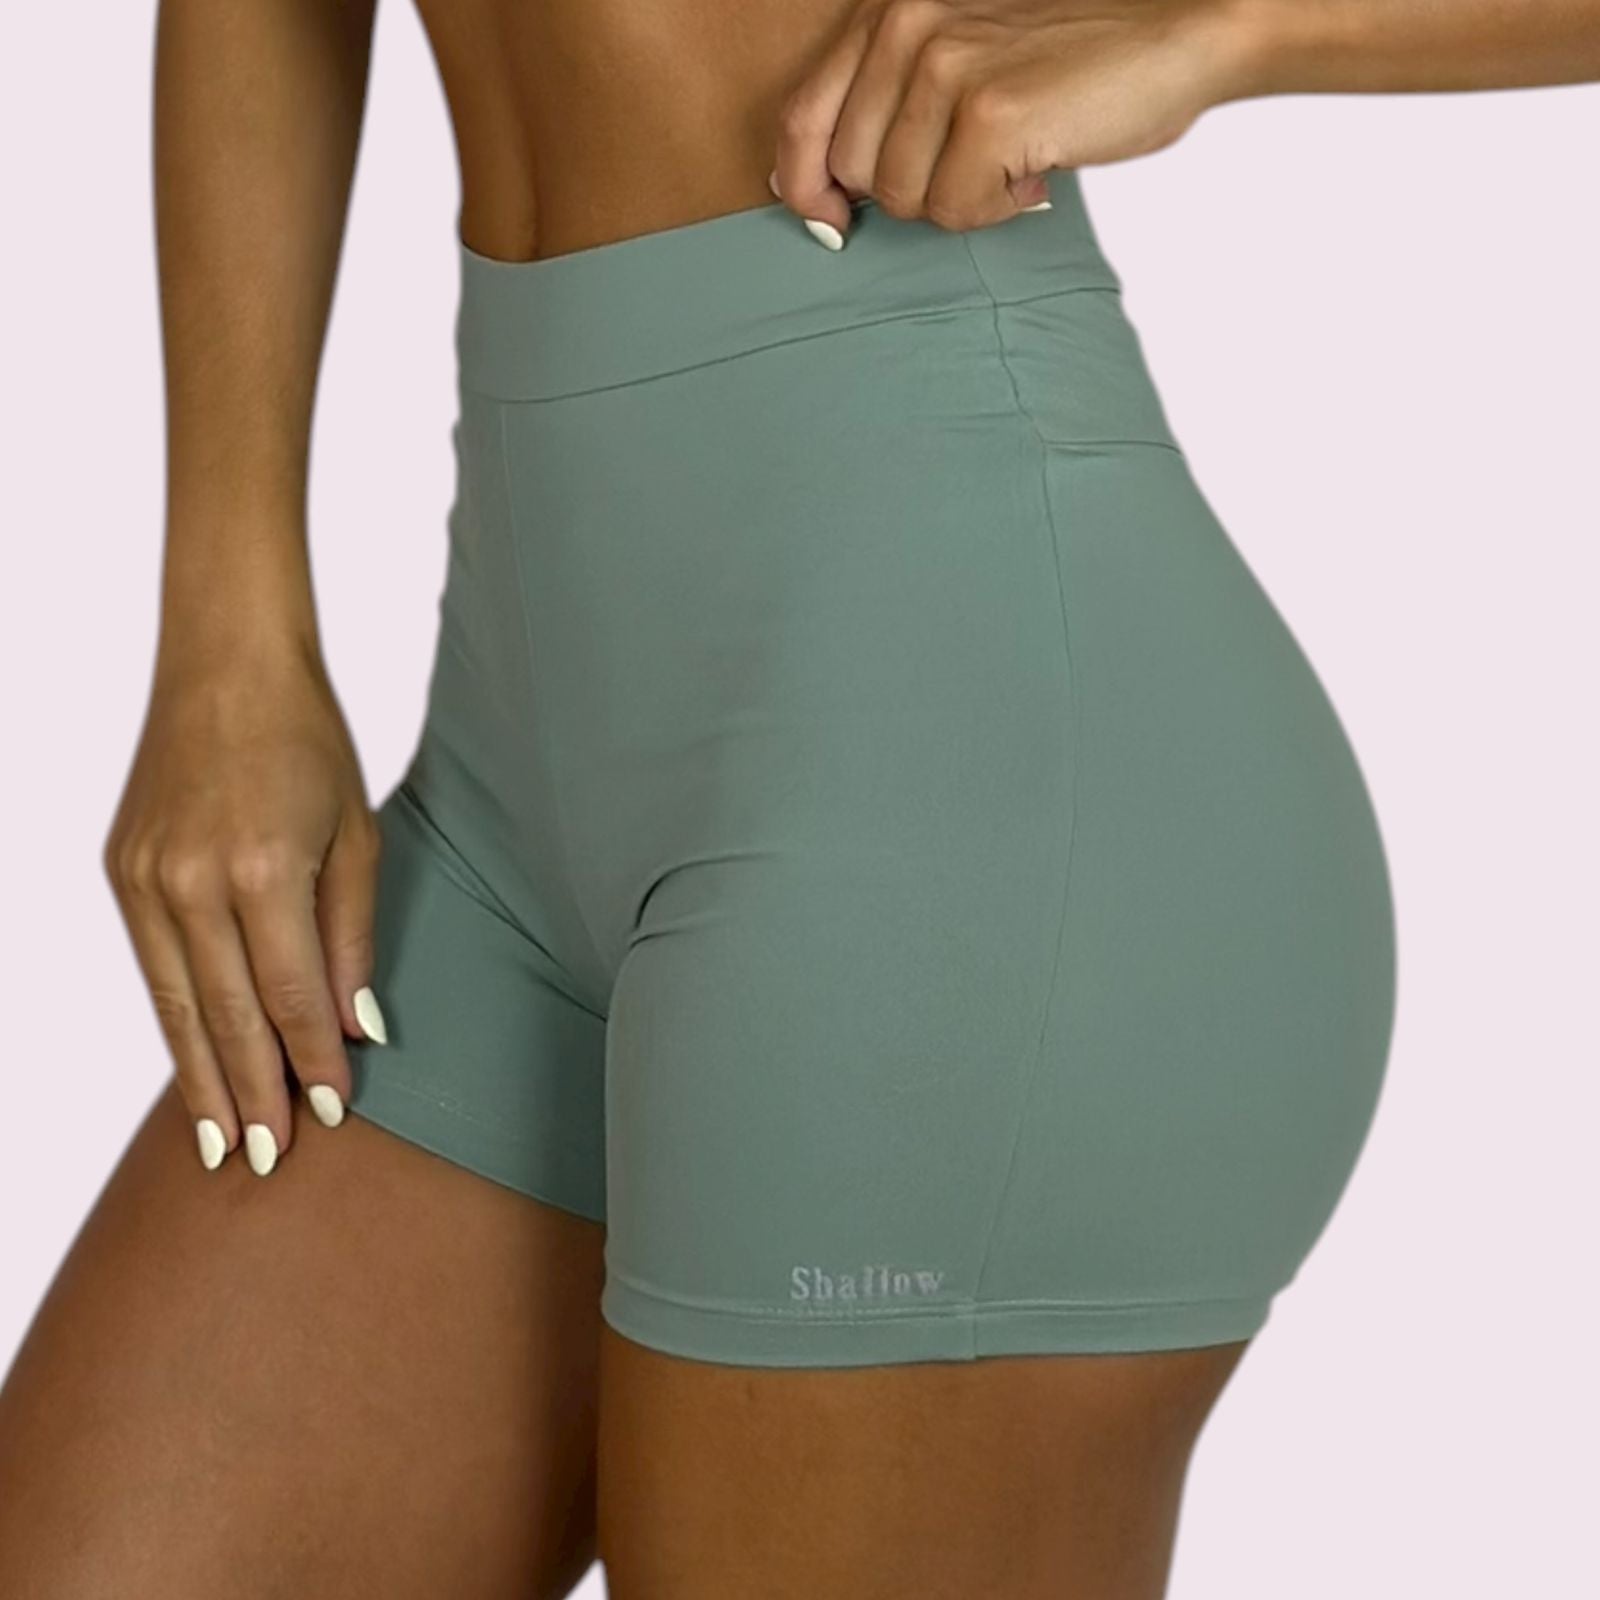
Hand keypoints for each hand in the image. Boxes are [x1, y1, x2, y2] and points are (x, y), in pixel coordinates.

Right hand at [103, 637, 384, 1176]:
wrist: (226, 667)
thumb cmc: (309, 743)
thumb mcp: (357, 835)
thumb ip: (353, 935)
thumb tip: (360, 1025)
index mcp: (264, 870)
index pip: (290, 994)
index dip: (311, 1058)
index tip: (330, 1111)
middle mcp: (191, 881)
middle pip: (224, 1015)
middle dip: (251, 1091)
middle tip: (267, 1160)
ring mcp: (144, 878)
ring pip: (175, 1003)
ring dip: (200, 1075)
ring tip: (221, 1139)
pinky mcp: (120, 871)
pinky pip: (152, 967)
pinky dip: (174, 1021)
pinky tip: (191, 1061)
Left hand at [770, 0, 1253, 241]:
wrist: (1178, 29)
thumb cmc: (1073, 56)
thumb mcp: (961, 55)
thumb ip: (887, 104)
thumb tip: (819, 195)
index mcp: (892, 10)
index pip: (802, 119)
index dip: (804, 186)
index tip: (830, 221)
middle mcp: (906, 27)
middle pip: (854, 174)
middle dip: (909, 192)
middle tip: (973, 164)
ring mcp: (945, 68)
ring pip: (903, 200)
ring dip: (960, 200)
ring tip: (1012, 159)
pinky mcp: (988, 114)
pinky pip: (954, 212)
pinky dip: (998, 209)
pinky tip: (1037, 169)